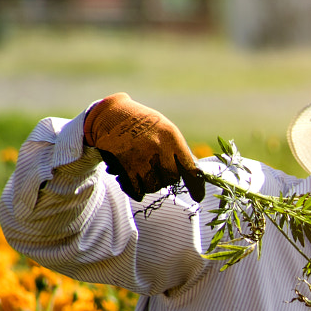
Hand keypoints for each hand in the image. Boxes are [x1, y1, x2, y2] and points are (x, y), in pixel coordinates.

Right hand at [83, 92, 205, 202]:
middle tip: (159, 172)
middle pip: (171, 179)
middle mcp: (159, 147)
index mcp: (172, 137)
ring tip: (146, 175)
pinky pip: (137, 188)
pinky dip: (137, 190)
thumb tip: (197, 175)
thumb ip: (179, 151)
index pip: (190, 168)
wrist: (112, 113)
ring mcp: (141, 157)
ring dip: (151, 185)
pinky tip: (136, 185)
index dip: (196, 185)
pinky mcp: (125, 164)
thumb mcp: (166, 130)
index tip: (199, 197)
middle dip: (166, 179)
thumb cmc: (144, 123)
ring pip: (154, 186)